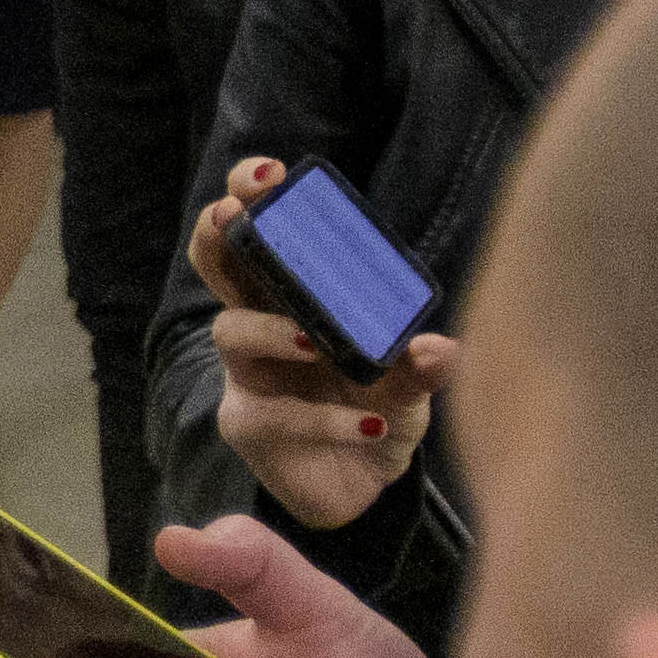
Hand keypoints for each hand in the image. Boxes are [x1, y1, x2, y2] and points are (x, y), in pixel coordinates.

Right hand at [183, 165, 454, 530]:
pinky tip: (370, 424)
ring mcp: (248, 374)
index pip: (260, 229)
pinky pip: (273, 414)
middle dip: (219, 231)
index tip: (269, 174)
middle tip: (235, 213)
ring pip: (230, 333)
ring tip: (314, 343)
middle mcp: (261, 324)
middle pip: (216, 262)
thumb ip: (420, 367)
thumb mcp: (411, 383)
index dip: (251, 195)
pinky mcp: (249, 426)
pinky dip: (324, 419)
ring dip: (271, 330)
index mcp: (295, 294)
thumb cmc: (380, 408)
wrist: (367, 483)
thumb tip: (441, 348)